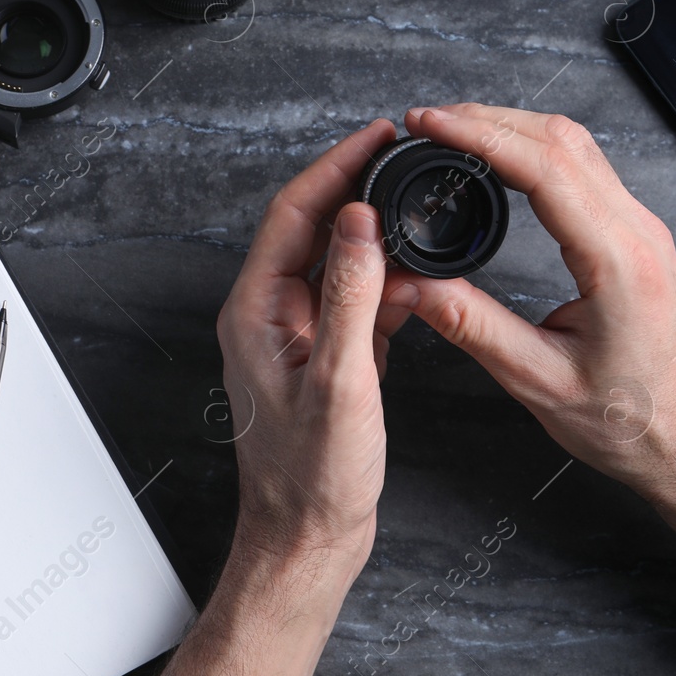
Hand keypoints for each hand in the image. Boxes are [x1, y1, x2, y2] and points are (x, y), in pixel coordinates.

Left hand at [215, 118, 410, 570]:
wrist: (308, 540)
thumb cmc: (310, 478)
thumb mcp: (338, 381)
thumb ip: (351, 297)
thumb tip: (360, 222)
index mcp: (257, 311)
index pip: (294, 213)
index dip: (336, 166)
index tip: (377, 136)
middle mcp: (272, 315)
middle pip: (313, 227)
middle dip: (357, 186)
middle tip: (403, 153)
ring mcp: (300, 336)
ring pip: (338, 262)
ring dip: (376, 233)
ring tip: (418, 203)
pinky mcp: (329, 358)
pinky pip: (357, 301)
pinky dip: (387, 282)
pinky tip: (419, 275)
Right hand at [384, 104, 675, 506]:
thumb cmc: (634, 423)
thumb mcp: (539, 381)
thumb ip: (471, 326)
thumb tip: (409, 286)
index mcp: (618, 261)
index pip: (543, 167)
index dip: (479, 134)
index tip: (430, 123)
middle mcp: (638, 233)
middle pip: (560, 140)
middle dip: (487, 119)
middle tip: (428, 122)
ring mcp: (644, 231)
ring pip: (577, 148)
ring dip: (513, 129)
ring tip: (456, 133)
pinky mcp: (639, 239)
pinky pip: (588, 171)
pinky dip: (537, 153)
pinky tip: (504, 162)